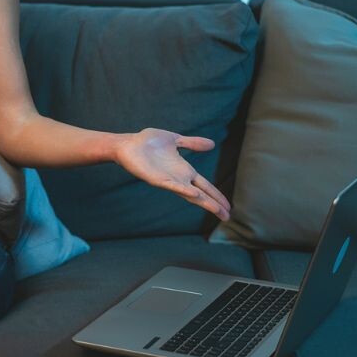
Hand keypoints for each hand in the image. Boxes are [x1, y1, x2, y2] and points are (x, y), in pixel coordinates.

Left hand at [113, 128, 230, 220]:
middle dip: (214, 204)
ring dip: (203, 201)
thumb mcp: (175, 140)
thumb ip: (192, 144)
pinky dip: (184, 190)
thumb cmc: (149, 142)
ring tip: (217, 210)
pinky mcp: (157, 179)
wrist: (128, 144)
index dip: (217, 195)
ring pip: (190, 194)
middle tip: (227, 217)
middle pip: (201, 194)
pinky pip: (173, 186)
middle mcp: (178, 178)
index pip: (205, 186)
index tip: (228, 206)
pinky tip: (194, 193)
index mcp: (184, 171)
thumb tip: (212, 144)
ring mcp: (168, 180)